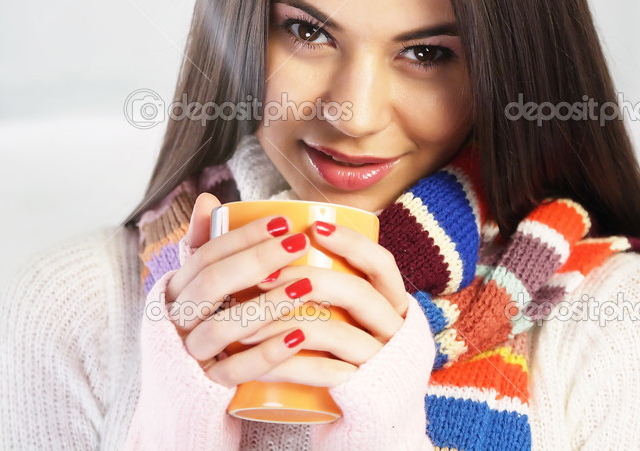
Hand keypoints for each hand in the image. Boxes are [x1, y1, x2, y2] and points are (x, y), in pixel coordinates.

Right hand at [164, 193, 321, 386]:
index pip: (206, 255)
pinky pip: (234, 371)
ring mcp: (190, 355)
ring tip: (306, 287)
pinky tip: (298, 337)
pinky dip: (267, 354)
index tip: (283, 221)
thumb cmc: (204, 325)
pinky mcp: (207, 388)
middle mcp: (177, 320)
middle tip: (299, 244)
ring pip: (221, 328)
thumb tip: (208, 200)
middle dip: (257, 260)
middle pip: (211, 285)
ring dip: (266, 305)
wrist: (184, 393)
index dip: (244, 237)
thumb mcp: (201, 287)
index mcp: (176, 289)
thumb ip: (207, 246)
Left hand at [232, 220, 410, 386]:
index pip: (381, 264)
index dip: (352, 243)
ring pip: (336, 333)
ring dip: (286, 321)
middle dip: (308, 278)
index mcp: (391, 302)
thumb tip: (279, 226)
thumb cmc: (346, 351)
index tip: (314, 227)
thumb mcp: (346, 314)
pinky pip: (323, 373)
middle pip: (357, 294)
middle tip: (263, 274)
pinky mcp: (360, 392)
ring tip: (246, 319)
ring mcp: (379, 361)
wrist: (369, 413)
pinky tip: (259, 356)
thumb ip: (323, 278)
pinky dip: (288, 362)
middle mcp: (393, 328)